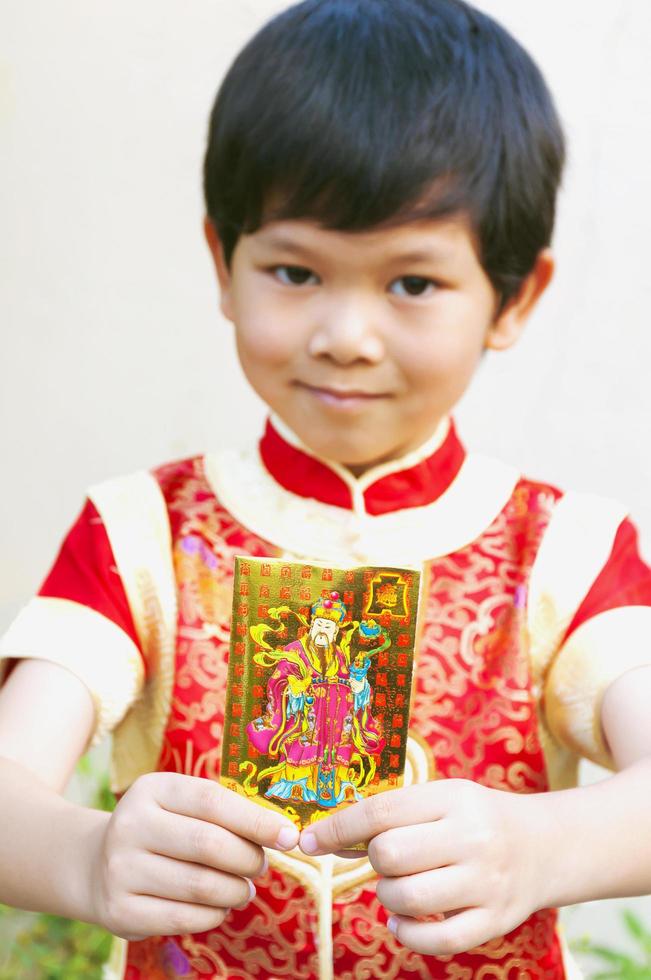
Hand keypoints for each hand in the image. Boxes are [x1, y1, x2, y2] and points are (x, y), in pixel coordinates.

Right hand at [88, 772, 298, 940]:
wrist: (96, 864)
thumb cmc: (163, 830)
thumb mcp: (183, 806)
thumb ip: (226, 812)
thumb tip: (282, 832)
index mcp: (153, 789)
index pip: (213, 801)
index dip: (256, 820)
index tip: (289, 835)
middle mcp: (130, 824)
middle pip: (209, 844)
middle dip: (248, 859)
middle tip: (261, 866)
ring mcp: (120, 868)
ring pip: (200, 886)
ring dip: (235, 891)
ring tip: (243, 889)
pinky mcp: (119, 909)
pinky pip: (184, 918)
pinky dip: (214, 916)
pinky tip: (219, 907)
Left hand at [298, 780, 545, 955]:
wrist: (543, 845)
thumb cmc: (475, 818)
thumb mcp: (442, 798)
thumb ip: (393, 813)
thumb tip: (328, 837)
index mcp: (453, 799)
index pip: (382, 811)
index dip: (337, 827)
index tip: (309, 840)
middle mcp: (472, 838)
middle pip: (390, 855)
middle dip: (373, 860)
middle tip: (386, 859)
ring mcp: (486, 882)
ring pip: (407, 899)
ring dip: (387, 896)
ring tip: (399, 887)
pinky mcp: (495, 921)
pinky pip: (436, 940)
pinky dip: (407, 933)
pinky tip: (404, 919)